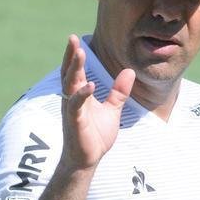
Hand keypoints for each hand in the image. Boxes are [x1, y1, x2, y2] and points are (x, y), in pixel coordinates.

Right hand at [59, 34, 134, 169]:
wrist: (88, 160)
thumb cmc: (95, 136)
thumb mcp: (112, 110)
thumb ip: (119, 92)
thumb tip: (129, 71)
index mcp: (79, 95)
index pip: (75, 71)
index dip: (75, 56)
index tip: (76, 39)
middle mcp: (71, 99)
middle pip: (69, 73)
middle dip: (71, 56)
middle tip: (73, 38)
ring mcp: (71, 110)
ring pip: (70, 85)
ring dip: (74, 69)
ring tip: (79, 53)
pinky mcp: (74, 122)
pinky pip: (76, 105)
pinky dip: (82, 94)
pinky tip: (89, 85)